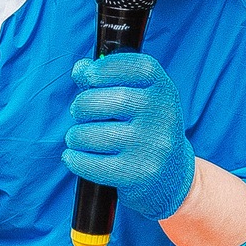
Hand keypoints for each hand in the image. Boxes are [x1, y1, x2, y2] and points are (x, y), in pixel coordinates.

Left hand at [63, 50, 197, 221]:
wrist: (171, 178)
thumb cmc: (145, 131)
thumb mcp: (138, 101)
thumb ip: (108, 81)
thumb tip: (80, 69)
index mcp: (164, 91)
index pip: (136, 67)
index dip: (105, 68)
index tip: (89, 77)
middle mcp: (162, 116)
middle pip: (105, 100)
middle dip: (81, 106)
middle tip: (79, 113)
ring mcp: (151, 146)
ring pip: (91, 133)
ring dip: (75, 136)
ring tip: (79, 138)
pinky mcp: (138, 174)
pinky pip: (89, 163)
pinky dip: (74, 159)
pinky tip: (75, 157)